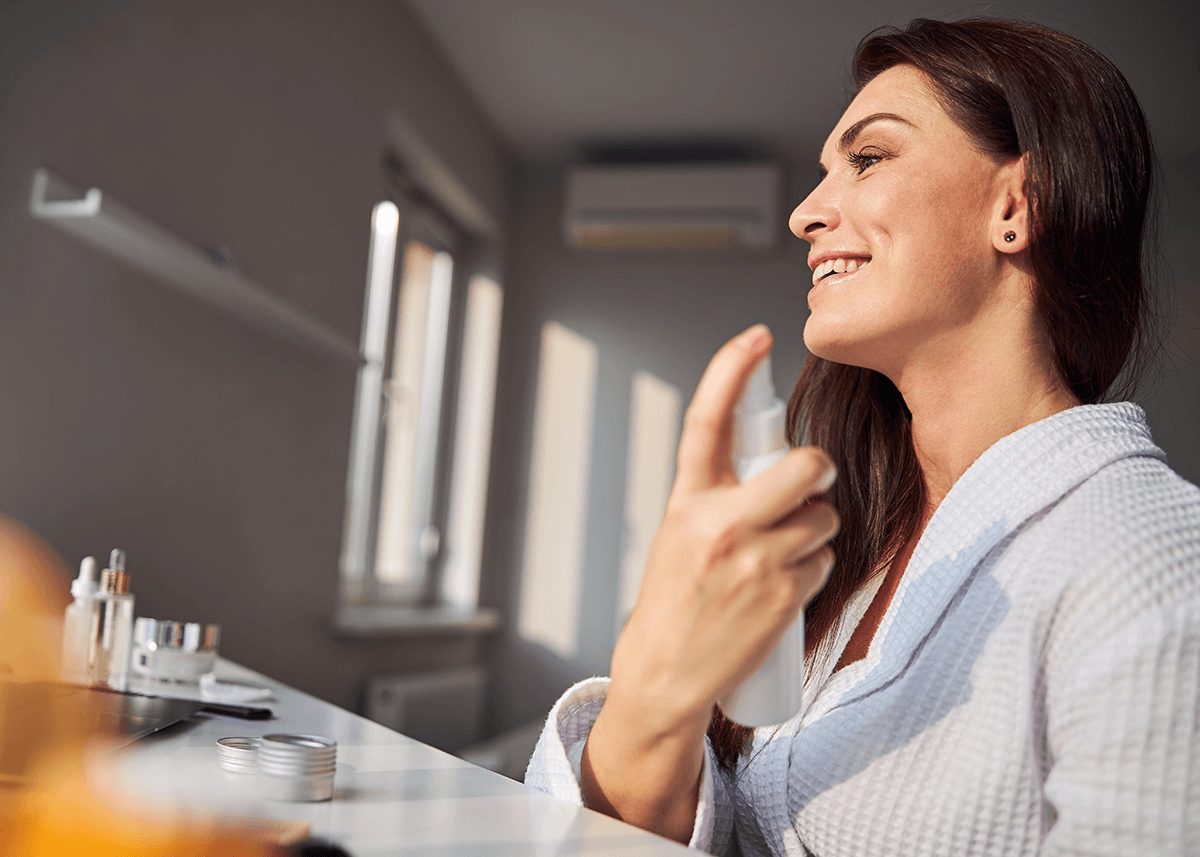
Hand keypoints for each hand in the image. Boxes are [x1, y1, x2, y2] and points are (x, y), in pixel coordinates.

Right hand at [581, 324, 837, 839]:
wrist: (666, 671)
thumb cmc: (673, 599)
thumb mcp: (678, 534)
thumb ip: (717, 496)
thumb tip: (773, 467)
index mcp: (687, 502)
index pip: (706, 422)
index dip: (729, 371)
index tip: (754, 337)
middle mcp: (720, 525)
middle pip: (801, 468)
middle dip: (817, 469)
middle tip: (812, 480)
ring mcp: (755, 561)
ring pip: (821, 519)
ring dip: (815, 530)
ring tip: (780, 554)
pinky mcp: (782, 596)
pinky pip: (823, 560)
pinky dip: (813, 567)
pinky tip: (783, 587)